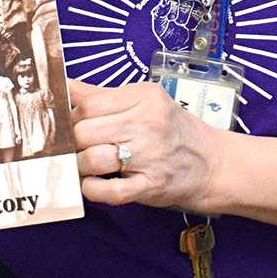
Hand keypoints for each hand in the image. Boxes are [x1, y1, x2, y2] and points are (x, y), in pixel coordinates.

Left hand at [67, 78, 223, 212]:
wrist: (211, 163)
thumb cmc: (172, 130)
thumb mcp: (144, 100)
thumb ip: (104, 95)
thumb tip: (65, 86)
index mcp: (144, 98)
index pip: (89, 103)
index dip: (72, 115)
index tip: (70, 123)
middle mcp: (147, 124)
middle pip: (85, 131)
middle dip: (74, 142)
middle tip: (78, 146)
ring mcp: (150, 156)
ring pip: (92, 159)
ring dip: (80, 166)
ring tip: (85, 165)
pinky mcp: (150, 186)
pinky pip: (109, 191)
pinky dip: (93, 189)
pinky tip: (94, 183)